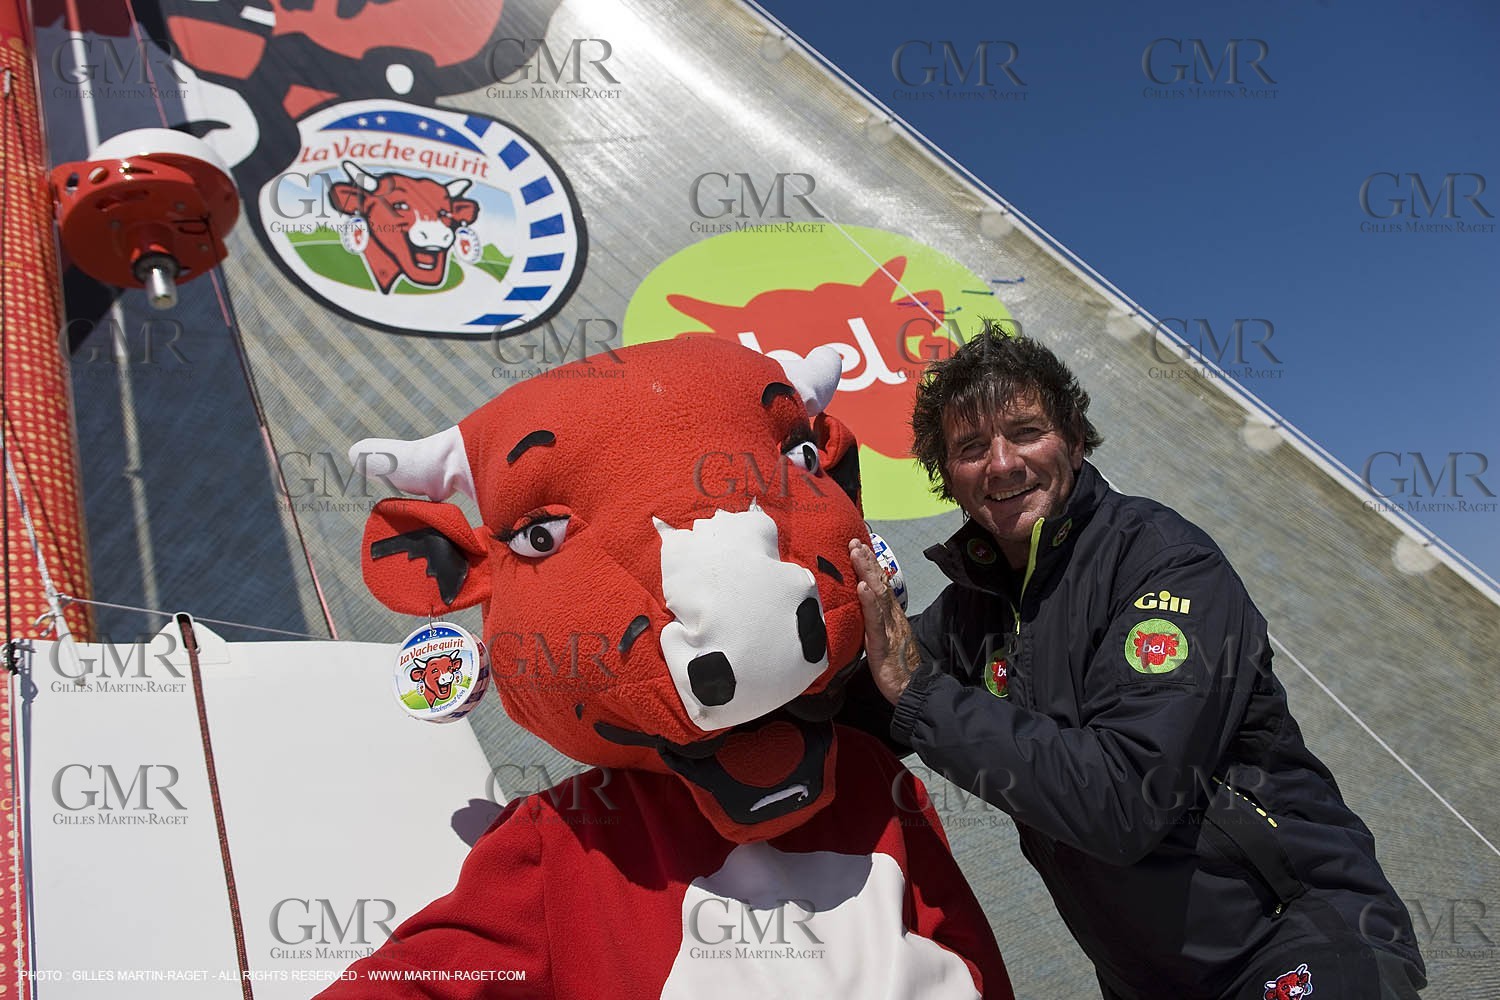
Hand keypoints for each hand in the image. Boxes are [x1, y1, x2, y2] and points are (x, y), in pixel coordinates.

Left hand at [849, 538, 921, 704]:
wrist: (912, 688)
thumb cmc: (896, 666)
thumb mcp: (883, 638)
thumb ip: (875, 622)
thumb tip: (862, 609)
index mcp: (891, 615)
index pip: (881, 585)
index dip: (871, 564)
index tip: (860, 545)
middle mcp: (891, 616)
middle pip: (880, 582)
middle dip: (867, 560)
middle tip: (855, 540)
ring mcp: (888, 627)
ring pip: (877, 594)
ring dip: (866, 571)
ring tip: (856, 553)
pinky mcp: (882, 642)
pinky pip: (875, 619)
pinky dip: (868, 601)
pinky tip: (862, 587)